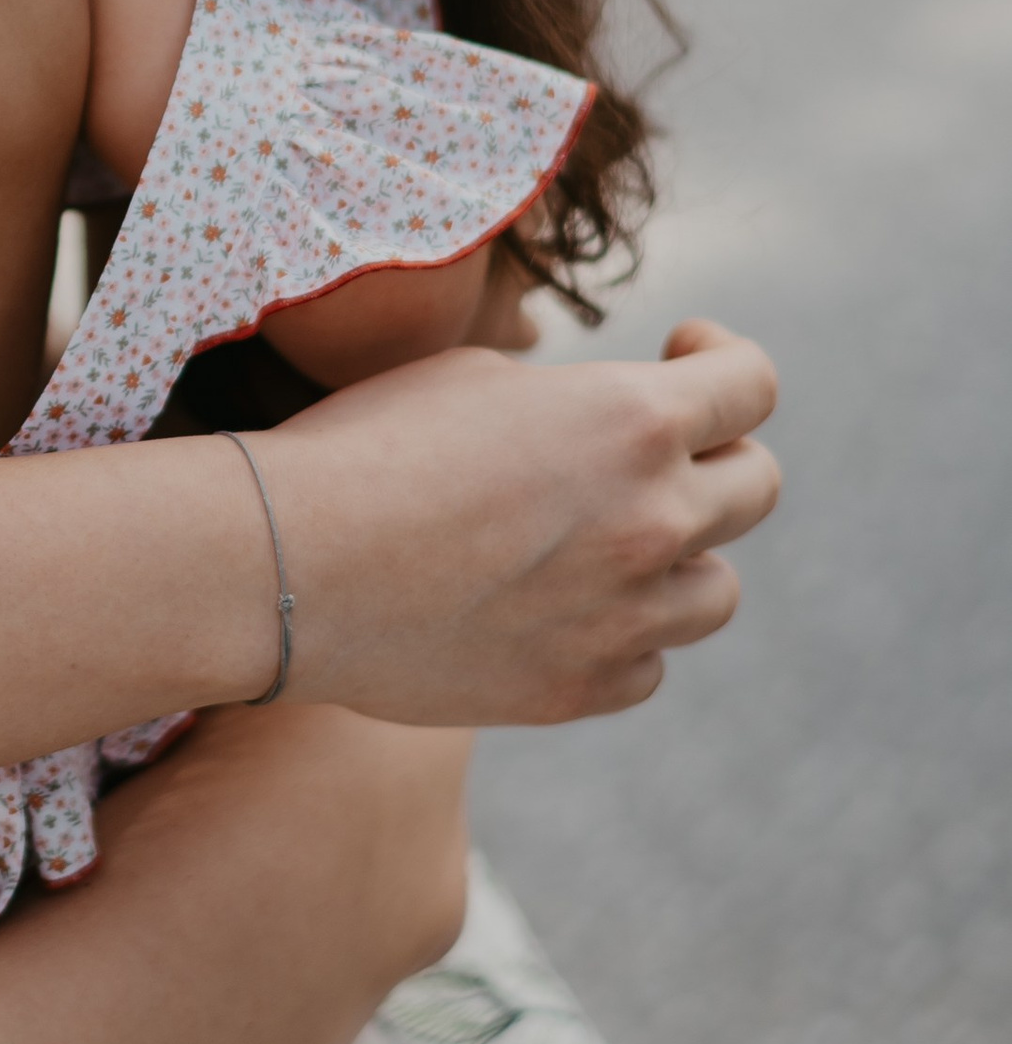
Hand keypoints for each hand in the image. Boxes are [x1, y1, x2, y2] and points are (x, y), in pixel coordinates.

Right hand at [273, 317, 777, 724]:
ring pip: (718, 591)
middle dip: (715, 456)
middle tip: (653, 453)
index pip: (754, 385)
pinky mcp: (581, 688)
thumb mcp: (477, 378)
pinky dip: (619, 636)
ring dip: (679, 559)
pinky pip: (647, 663)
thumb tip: (606, 424)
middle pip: (757, 486)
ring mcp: (625, 615)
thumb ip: (573, 402)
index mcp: (632, 421)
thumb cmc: (361, 448)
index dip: (724, 361)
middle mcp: (652, 519)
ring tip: (607, 542)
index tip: (681, 355)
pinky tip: (561, 608)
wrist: (285, 567)